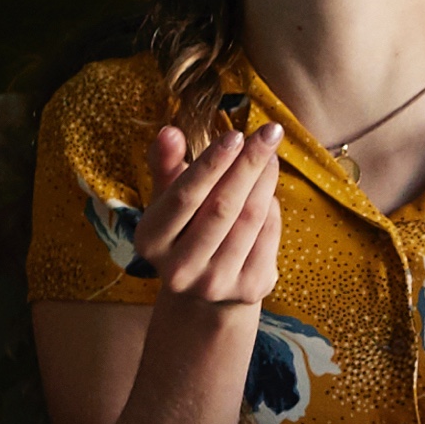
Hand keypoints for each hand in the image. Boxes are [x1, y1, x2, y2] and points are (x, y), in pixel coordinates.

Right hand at [135, 120, 283, 309]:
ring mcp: (214, 283)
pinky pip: (269, 235)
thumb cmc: (187, 230)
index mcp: (151, 241)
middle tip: (270, 131)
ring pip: (250, 219)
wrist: (205, 292)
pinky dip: (273, 208)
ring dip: (265, 181)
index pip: (184, 197)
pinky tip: (269, 192)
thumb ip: (167, 165)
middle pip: (222, 207)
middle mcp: (178, 269)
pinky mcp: (248, 288)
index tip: (235, 134)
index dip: (211, 164)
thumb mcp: (169, 201)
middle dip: (249, 164)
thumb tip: (169, 132)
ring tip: (270, 156)